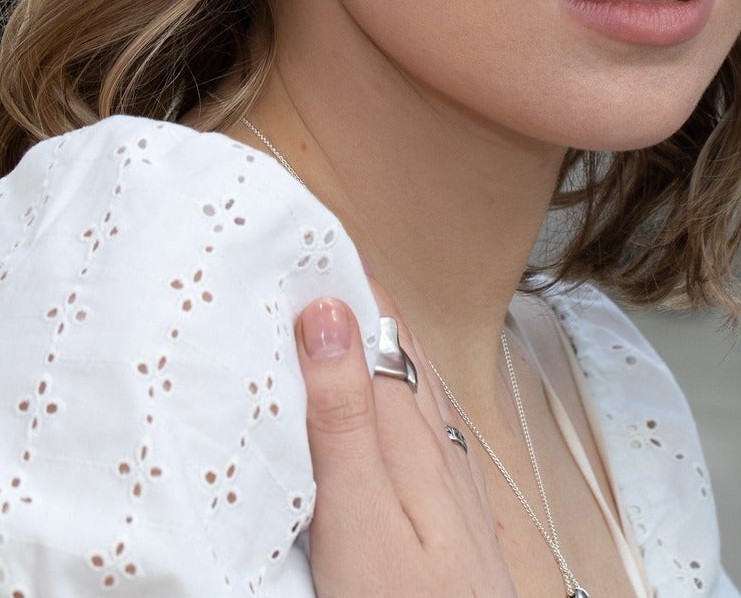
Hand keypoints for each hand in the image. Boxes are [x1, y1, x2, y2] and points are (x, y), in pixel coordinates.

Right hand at [296, 282, 514, 597]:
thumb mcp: (360, 512)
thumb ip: (345, 417)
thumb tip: (330, 311)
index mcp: (408, 428)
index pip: (371, 325)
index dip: (339, 274)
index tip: (294, 228)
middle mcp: (436, 437)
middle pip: (390, 346)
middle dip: (349, 297)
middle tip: (291, 253)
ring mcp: (449, 470)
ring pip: (406, 380)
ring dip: (367, 339)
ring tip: (322, 302)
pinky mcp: (450, 503)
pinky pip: (416, 420)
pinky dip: (385, 390)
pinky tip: (376, 394)